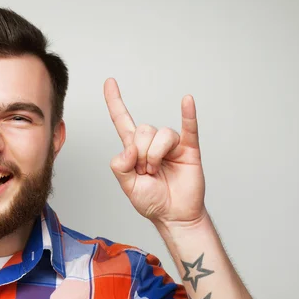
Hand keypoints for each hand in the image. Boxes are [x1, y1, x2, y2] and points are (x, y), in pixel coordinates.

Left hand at [104, 78, 206, 226]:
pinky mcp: (189, 149)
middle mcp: (152, 143)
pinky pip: (189, 127)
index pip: (122, 121)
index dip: (115, 102)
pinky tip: (187, 101)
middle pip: (142, 129)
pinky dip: (188, 114)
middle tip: (147, 172)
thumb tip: (130, 148)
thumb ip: (120, 166)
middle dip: (141, 153)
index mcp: (134, 150)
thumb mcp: (127, 186)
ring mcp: (171, 145)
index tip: (109, 82)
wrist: (174, 216)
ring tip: (158, 171)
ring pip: (161, 134)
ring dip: (156, 155)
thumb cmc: (152, 201)